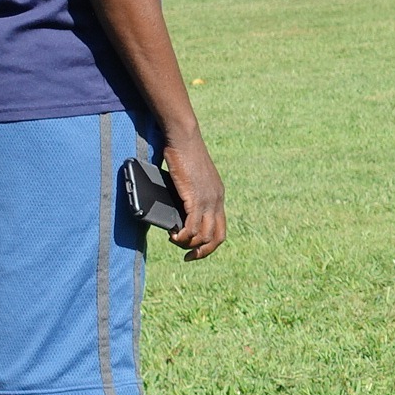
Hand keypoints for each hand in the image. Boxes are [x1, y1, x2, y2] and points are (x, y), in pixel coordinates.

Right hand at [163, 137, 227, 259]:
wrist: (184, 138)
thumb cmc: (182, 153)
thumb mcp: (189, 179)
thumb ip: (188, 195)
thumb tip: (177, 210)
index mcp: (217, 196)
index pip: (221, 228)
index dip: (209, 244)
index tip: (195, 248)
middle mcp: (217, 200)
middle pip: (217, 237)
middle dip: (203, 252)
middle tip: (188, 256)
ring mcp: (208, 200)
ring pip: (204, 235)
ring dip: (189, 244)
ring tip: (175, 240)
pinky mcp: (195, 197)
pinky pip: (192, 227)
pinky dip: (183, 236)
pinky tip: (173, 235)